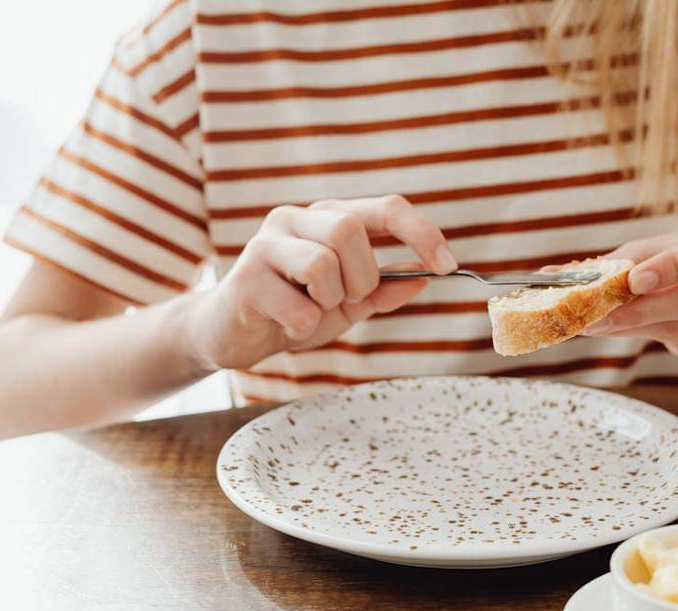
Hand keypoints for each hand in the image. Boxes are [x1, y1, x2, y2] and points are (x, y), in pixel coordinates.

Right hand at [185, 195, 456, 369]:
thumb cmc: (293, 312)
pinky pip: (299, 306)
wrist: (230, 336)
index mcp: (328, 218)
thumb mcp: (348, 304)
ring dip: (330, 301)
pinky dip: (305, 326)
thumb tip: (425, 277)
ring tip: (312, 311)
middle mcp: (296, 220)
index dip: (421, 232)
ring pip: (323, 263)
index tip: (447, 265)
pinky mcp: (244, 278)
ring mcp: (266, 245)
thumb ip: (384, 289)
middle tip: (345, 301)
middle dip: (362, 277)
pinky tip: (287, 326)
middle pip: (350, 230)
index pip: (385, 207)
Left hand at [585, 220, 677, 366]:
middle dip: (640, 310)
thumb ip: (620, 261)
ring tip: (597, 322)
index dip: (674, 268)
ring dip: (634, 327)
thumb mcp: (660, 249)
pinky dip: (646, 337)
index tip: (634, 280)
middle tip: (595, 316)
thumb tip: (553, 276)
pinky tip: (624, 328)